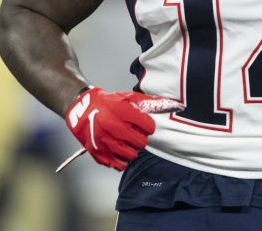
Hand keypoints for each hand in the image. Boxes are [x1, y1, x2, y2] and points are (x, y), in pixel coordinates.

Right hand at [64, 86, 181, 170]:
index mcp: (121, 111)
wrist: (83, 110)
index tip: (145, 125)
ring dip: (132, 149)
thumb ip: (153, 102)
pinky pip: (118, 164)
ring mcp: (103, 141)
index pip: (147, 125)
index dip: (148, 126)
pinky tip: (119, 150)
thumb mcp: (131, 97)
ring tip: (126, 141)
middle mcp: (111, 126)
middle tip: (134, 133)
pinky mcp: (98, 152)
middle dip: (140, 138)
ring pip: (131, 155)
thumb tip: (177, 105)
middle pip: (140, 142)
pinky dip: (122, 160)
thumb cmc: (110, 103)